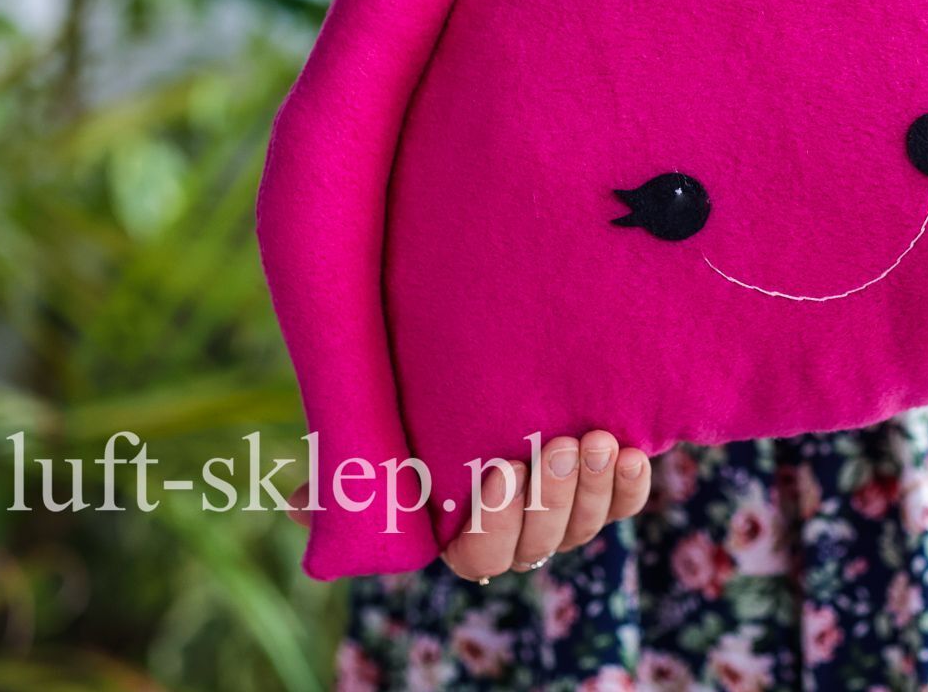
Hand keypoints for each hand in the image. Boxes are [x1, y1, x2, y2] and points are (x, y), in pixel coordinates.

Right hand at [287, 431, 652, 579]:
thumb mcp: (382, 435)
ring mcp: (567, 512)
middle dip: (550, 495)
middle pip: (541, 542)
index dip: (495, 522)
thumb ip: (347, 472)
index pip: (480, 556)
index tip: (497, 469)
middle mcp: (519, 535)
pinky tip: (632, 452)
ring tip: (596, 439)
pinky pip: (626, 503)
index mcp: (463, 534)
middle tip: (553, 444)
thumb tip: (294, 505)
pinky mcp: (607, 487)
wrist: (495, 370)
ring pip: (587, 524)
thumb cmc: (422, 408)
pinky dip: (631, 484)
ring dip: (592, 486)